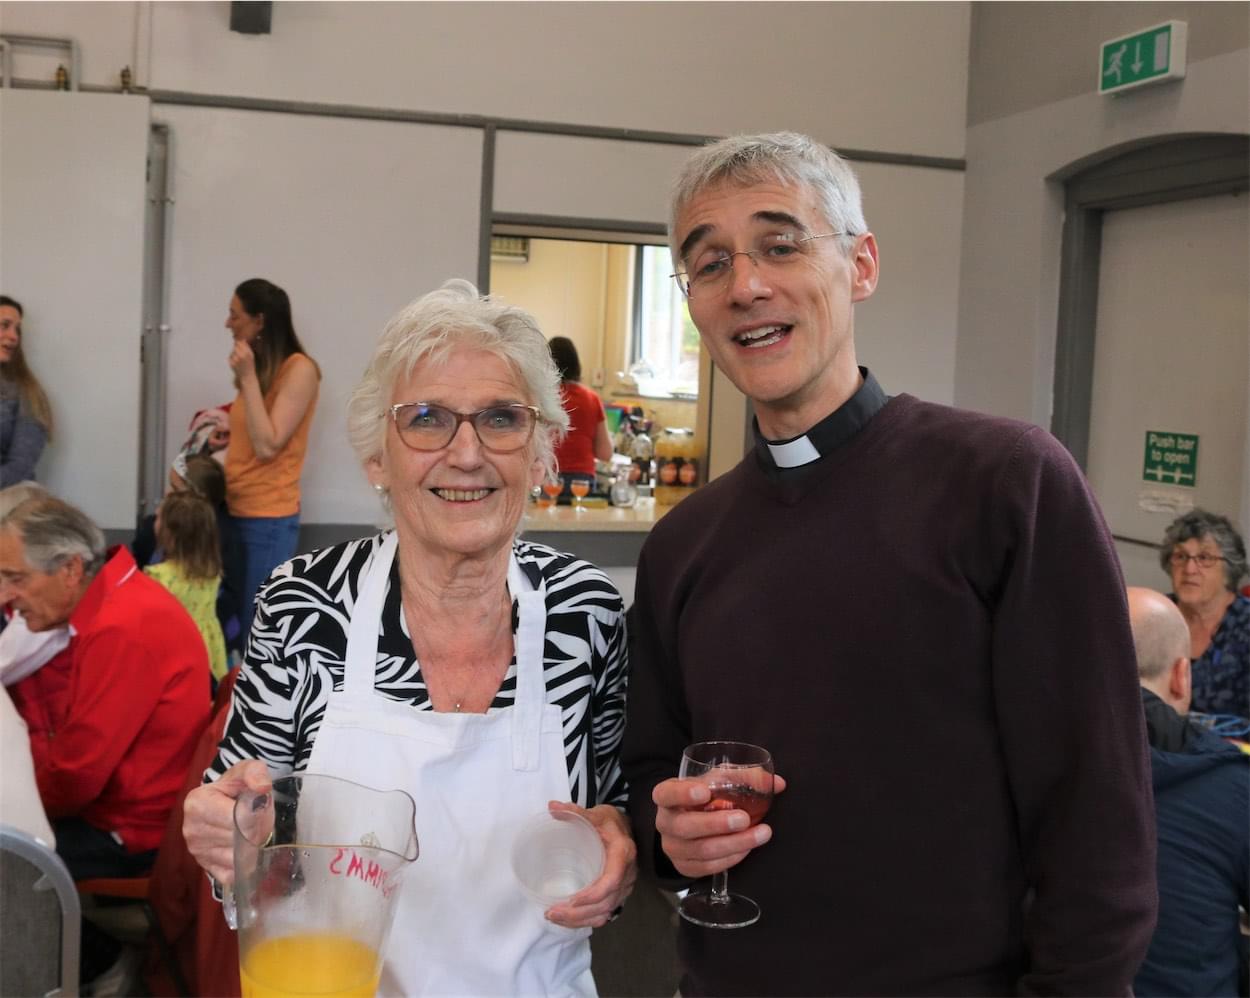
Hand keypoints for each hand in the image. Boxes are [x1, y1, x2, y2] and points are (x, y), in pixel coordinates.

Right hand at [183, 759, 271, 884]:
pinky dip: (243, 865)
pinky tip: (245, 850)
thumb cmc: (236, 785)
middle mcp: (191, 829)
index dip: (256, 817)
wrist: (223, 799)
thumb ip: (256, 772)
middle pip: (236, 840)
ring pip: (235, 859)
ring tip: (251, 833)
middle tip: (260, 823)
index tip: (261, 810)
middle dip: (255, 833)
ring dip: (251, 850)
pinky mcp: (205, 867)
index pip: (235, 820)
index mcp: (197, 803)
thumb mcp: (247, 770)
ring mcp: (196, 851)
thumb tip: (262, 787)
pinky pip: (231, 874)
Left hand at [228, 337, 256, 380]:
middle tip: (240, 353)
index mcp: (247, 353)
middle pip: (235, 346)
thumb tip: (242, 339)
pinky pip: (230, 357)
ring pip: (232, 351)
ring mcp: (235, 360)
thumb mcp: (251, 355)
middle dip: (237, 348)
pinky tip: (237, 363)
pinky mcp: (231, 363)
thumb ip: (247, 346)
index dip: (239, 342)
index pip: (239, 342)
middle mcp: (241, 356)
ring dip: (235, 353)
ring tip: (239, 359)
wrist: (247, 376)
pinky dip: (233, 358)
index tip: (240, 343)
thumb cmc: (250, 365)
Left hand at [544, 801, 636, 928]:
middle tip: (552, 913)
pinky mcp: (618, 894)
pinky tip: (568, 919)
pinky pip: (605, 913)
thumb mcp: (595, 813)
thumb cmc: (609, 821)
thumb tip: (552, 807)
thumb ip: (575, 812)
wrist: (625, 827)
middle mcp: (627, 874)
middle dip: (579, 913)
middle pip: (606, 903)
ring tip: (555, 917)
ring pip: (605, 912)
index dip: (592, 894)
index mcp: (622, 853)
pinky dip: (587, 920)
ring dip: (580, 920)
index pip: (611, 881)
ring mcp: (624, 886)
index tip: (571, 900)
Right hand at [653, 773, 785, 878]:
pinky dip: (731, 858)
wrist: (691, 822)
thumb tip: (778, 783)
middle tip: (744, 818)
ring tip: (760, 834)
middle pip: (686, 827)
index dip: (682, 793)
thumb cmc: (704, 797)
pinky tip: (748, 847)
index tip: (705, 791)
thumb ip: (743, 777)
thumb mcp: (716, 780)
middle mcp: (665, 823)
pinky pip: (708, 867)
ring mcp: (673, 848)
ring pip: (702, 850)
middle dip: (717, 824)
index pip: (666, 794)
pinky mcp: (685, 867)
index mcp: (666, 796)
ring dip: (734, 843)